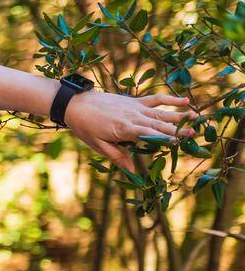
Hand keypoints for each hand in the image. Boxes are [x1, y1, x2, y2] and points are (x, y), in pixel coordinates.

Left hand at [66, 91, 200, 170]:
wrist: (74, 104)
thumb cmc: (85, 127)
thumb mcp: (98, 145)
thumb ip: (118, 157)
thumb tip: (133, 171)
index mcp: (123, 129)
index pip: (148, 134)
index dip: (163, 138)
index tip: (178, 142)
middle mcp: (132, 116)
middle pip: (158, 123)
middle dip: (176, 129)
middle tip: (194, 133)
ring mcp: (134, 107)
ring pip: (160, 111)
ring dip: (178, 114)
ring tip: (196, 117)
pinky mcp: (133, 101)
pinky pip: (154, 99)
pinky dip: (169, 98)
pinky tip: (184, 99)